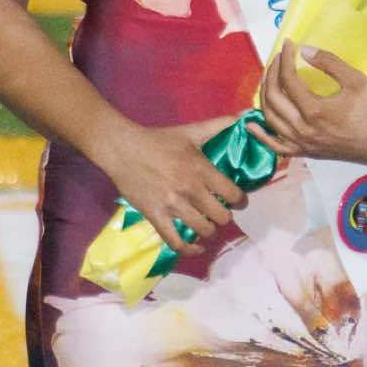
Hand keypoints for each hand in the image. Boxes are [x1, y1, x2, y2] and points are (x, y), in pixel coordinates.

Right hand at [92, 115, 247, 257]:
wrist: (123, 149)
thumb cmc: (158, 140)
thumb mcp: (190, 131)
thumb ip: (218, 125)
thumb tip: (243, 116)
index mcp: (201, 168)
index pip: (233, 194)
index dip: (241, 201)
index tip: (239, 201)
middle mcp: (190, 189)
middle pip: (221, 216)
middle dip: (224, 216)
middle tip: (220, 212)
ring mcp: (172, 205)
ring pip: (203, 230)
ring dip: (209, 230)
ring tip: (207, 224)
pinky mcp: (155, 215)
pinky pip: (176, 242)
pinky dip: (189, 249)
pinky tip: (196, 247)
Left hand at [248, 41, 366, 170]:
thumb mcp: (355, 80)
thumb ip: (328, 63)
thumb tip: (304, 49)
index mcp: (314, 110)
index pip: (288, 79)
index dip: (285, 58)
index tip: (288, 43)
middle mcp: (303, 129)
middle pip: (273, 97)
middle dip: (272, 73)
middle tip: (279, 58)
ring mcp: (302, 143)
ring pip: (270, 118)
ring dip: (265, 95)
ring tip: (270, 77)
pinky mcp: (305, 152)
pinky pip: (276, 146)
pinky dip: (260, 135)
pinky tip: (250, 123)